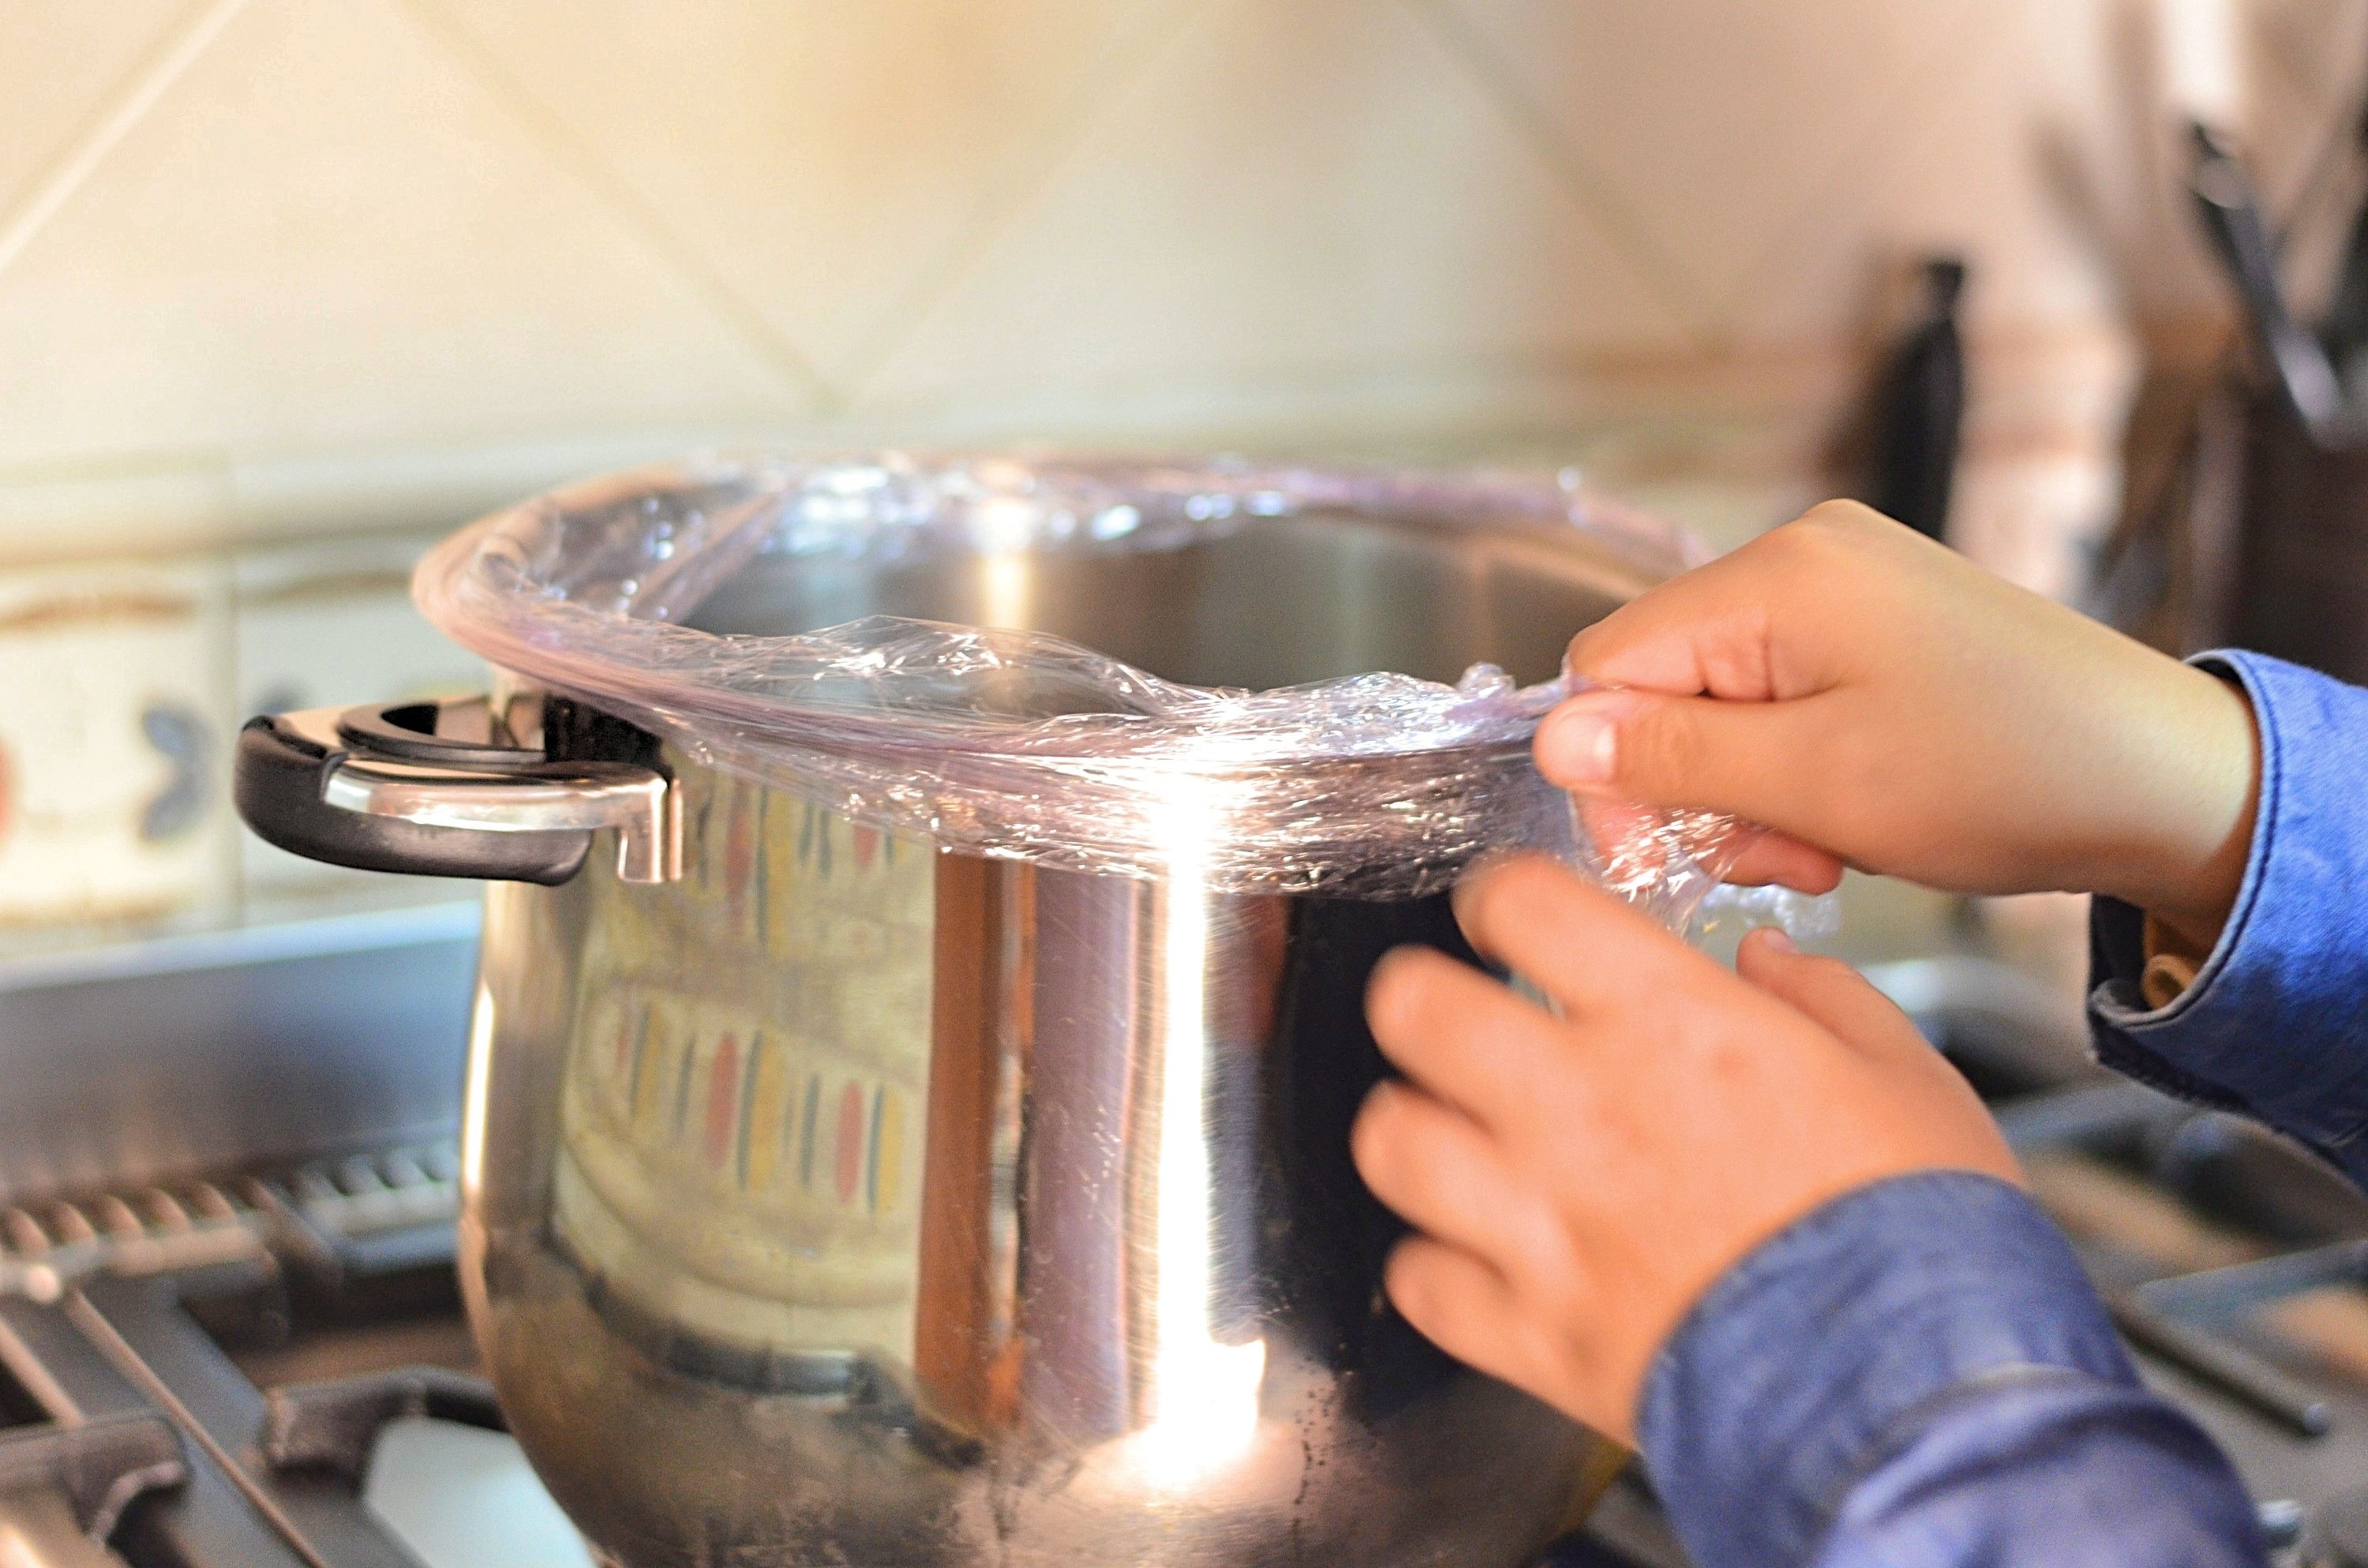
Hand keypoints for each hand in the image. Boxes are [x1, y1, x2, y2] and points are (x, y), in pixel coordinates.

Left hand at [1351, 856, 2016, 1441]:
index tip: (1507, 914)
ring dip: (1413, 1127)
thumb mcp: (1906, 1074)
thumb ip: (1821, 997)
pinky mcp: (1535, 1337)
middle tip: (1451, 1013)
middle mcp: (1584, 1108)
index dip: (1500, 898)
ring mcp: (1545, 1226)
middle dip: (1422, 998)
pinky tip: (1475, 1256)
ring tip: (1449, 1132)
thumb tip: (1766, 958)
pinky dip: (1437, 1267)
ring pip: (1392, 1142)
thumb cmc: (1928, 1235)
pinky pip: (1422, 1282)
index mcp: (1673, 1023)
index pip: (1521, 904)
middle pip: (1413, 1009)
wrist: (1927, 1396)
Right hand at [1542, 502, 2258, 948]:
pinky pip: (1784, 703)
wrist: (2165, 779)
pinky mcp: (1878, 630)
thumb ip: (1672, 756)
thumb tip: (1554, 737)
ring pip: (1722, 706)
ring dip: (1752, 794)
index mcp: (1777, 577)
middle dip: (1697, 787)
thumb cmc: (2011, 773)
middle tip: (1770, 857)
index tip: (1655, 848)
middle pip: (1663, 684)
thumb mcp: (1817, 782)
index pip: (1609, 662)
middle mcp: (1803, 561)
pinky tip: (1851, 816)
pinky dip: (1798, 773)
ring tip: (1827, 844)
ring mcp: (1845, 591)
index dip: (1611, 766)